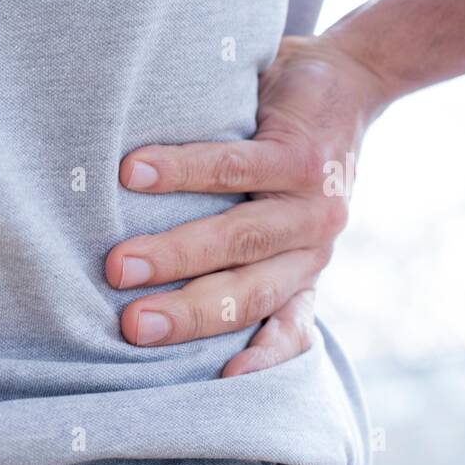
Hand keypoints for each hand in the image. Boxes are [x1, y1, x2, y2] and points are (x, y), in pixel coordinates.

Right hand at [106, 34, 390, 375]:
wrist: (347, 84)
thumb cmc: (283, 161)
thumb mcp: (272, 220)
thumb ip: (234, 260)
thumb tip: (139, 299)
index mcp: (300, 275)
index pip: (286, 329)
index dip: (263, 359)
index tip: (226, 380)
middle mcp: (311, 250)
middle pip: (248, 294)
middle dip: (186, 314)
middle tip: (131, 326)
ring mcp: (311, 203)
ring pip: (239, 237)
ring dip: (175, 253)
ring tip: (117, 264)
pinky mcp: (300, 153)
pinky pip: (234, 166)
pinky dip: (181, 172)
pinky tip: (135, 173)